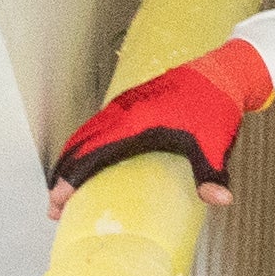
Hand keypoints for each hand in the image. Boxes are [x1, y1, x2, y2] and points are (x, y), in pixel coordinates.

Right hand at [49, 37, 274, 214]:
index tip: (57, 200)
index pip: (93, 154)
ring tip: (62, 186)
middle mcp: (125, 112)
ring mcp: (124, 105)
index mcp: (139, 123)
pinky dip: (83, 143)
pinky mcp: (129, 102)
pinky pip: (96, 124)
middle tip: (54, 204)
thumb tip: (220, 200)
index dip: (72, 178)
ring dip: (71, 158)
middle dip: (63, 174)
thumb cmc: (215, 104)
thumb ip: (211, 175)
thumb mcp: (215, 144)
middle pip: (81, 144)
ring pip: (85, 132)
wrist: (221, 71)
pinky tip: (85, 157)